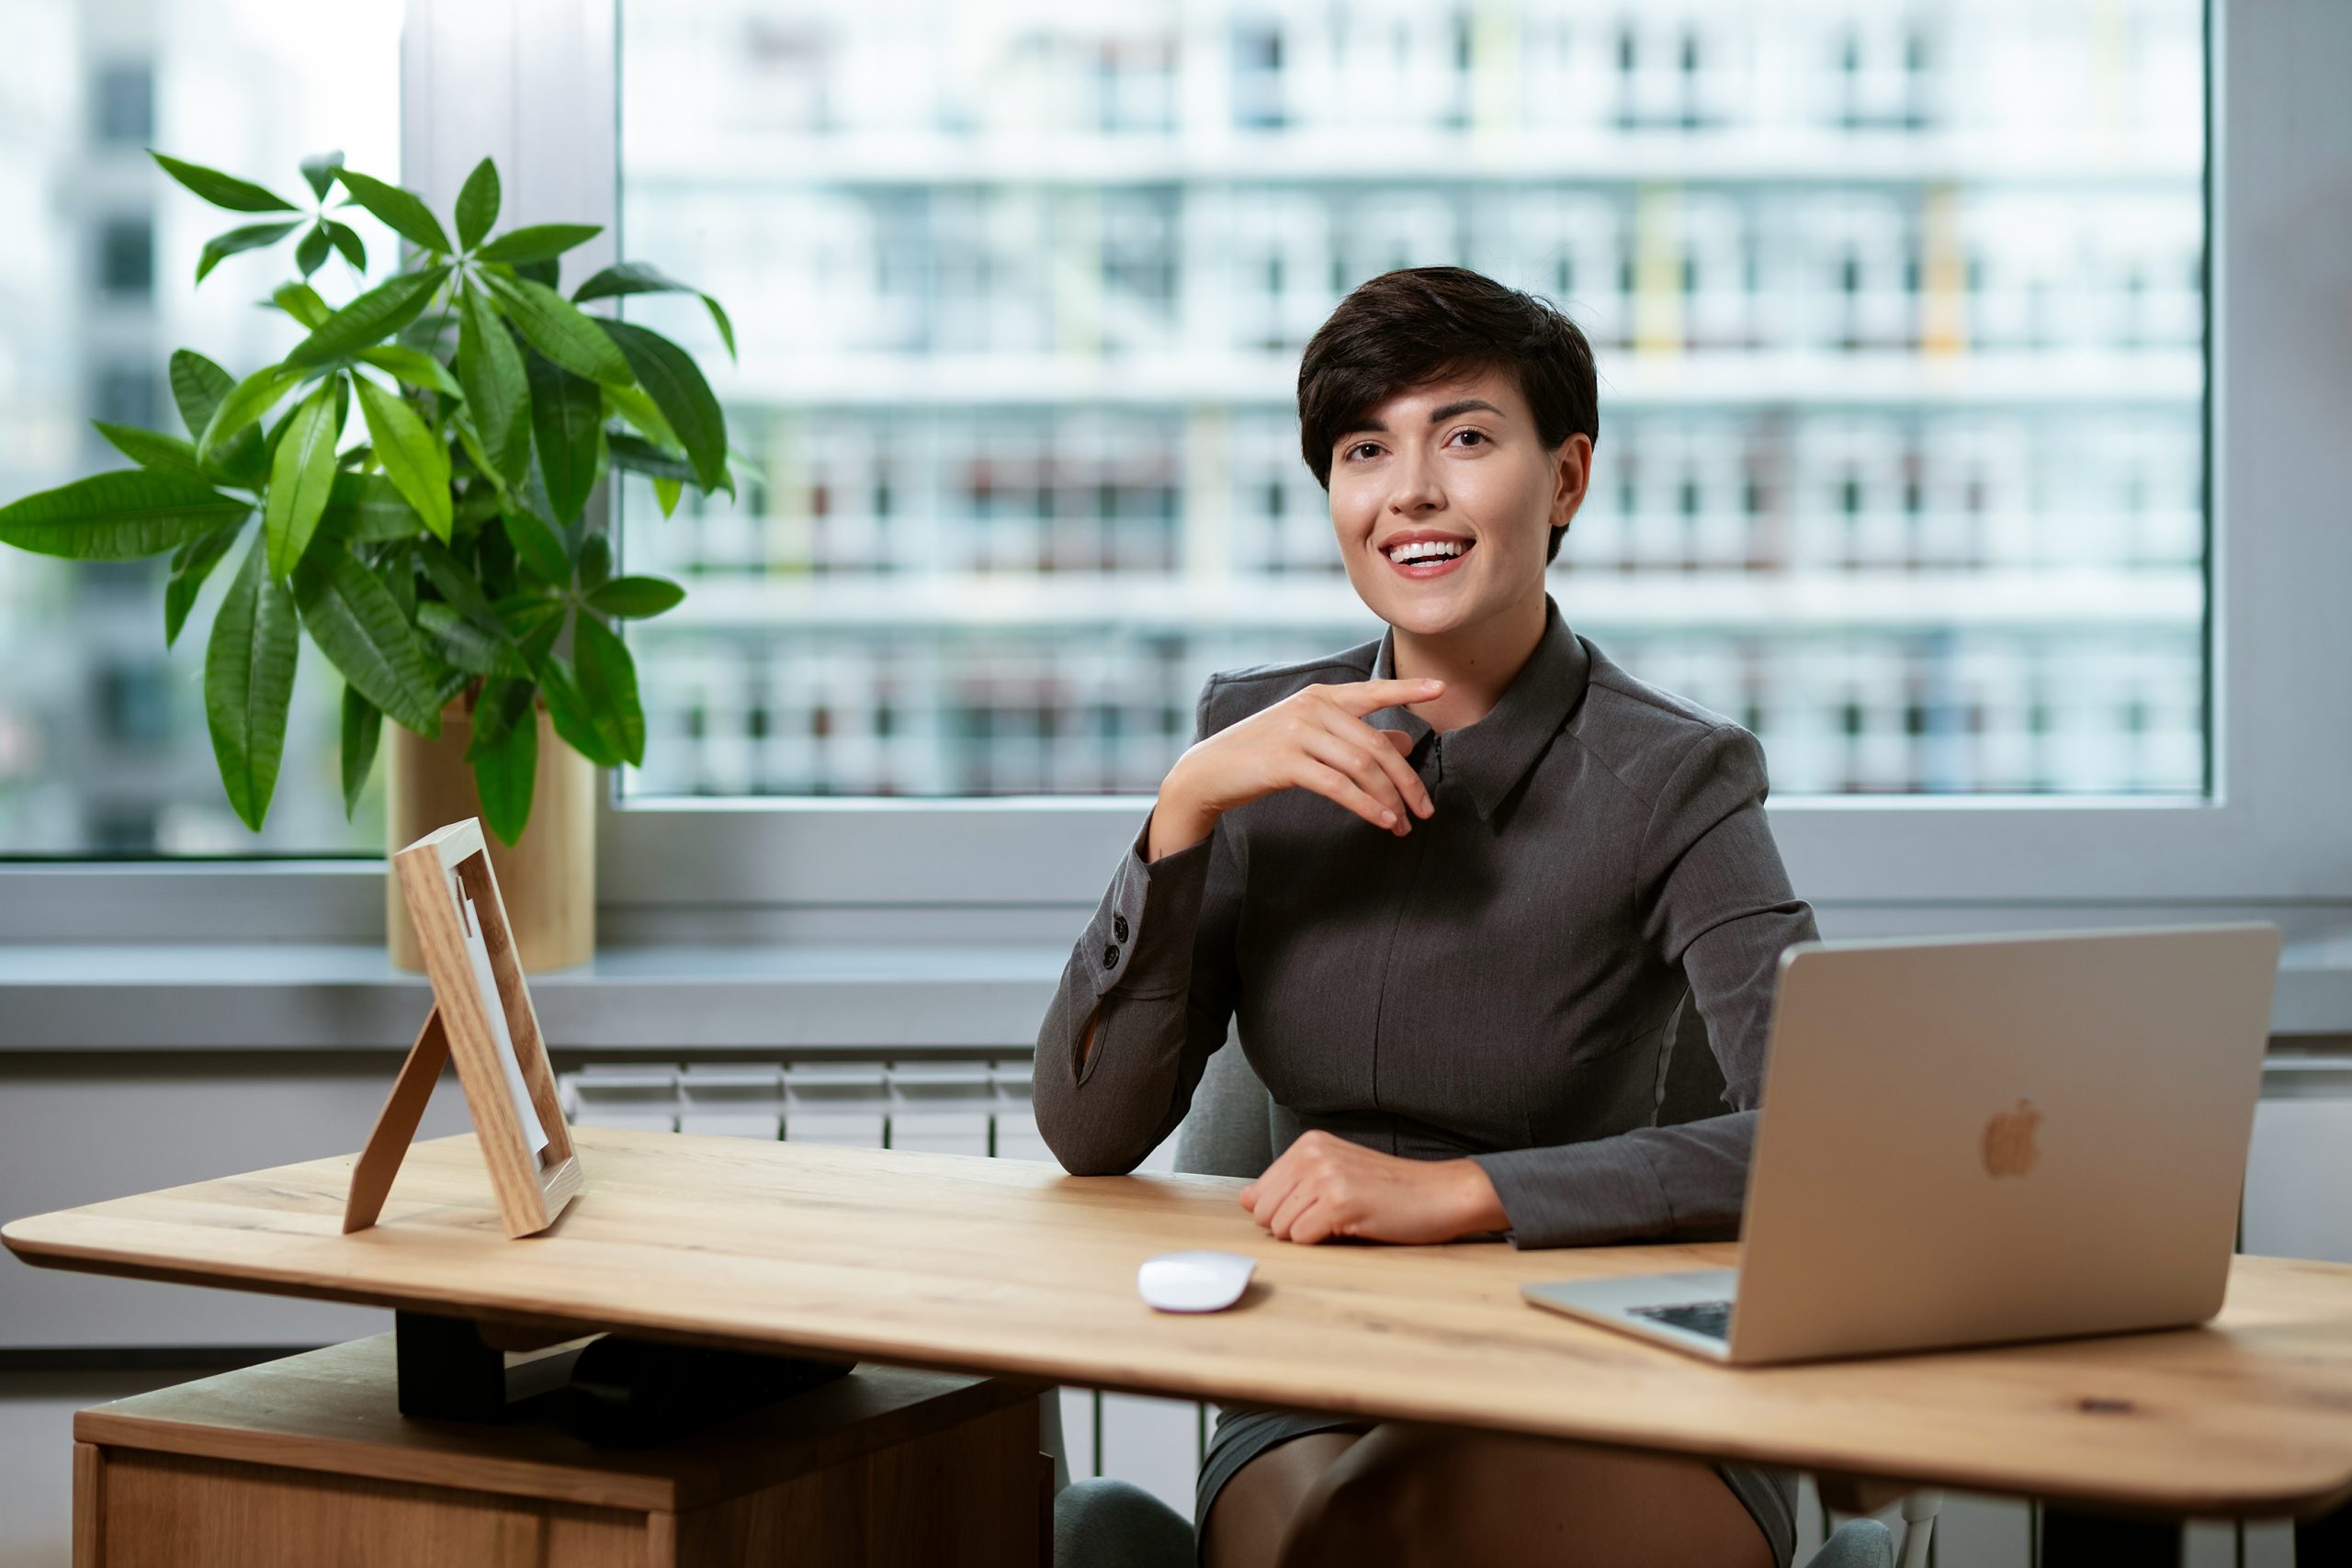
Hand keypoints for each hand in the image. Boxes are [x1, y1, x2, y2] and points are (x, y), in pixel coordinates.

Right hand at [1148, 678, 1445, 859]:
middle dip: (1407, 780)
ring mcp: (1298, 732)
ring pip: (1362, 766)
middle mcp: (1312, 707)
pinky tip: (1382, 821)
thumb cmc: (1263, 754)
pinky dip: (1366, 806)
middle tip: (1425, 808)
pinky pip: (1339, 786)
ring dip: (1389, 799)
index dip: (1408, 690)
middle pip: (1376, 743)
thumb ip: (1355, 737)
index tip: (1440, 689)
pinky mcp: (1286, 761)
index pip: (1373, 691)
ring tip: (1404, 823)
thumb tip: (1405, 744)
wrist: (1209, 771)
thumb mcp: (1310, 737)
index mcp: (1320, 696)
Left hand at [1239, 1129, 1506, 1244]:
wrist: (1441, 1194)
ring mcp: (1325, 1175)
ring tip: (1345, 1219)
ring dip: (1310, 1235)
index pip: (1257, 1194)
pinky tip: (1353, 1225)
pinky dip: (1323, 1242)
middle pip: (1264, 1213)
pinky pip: (1302, 1238)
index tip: (1318, 1208)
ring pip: (1280, 1228)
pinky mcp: (1340, 1201)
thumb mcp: (1334, 1177)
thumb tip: (1245, 1200)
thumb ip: (1288, 1186)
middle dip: (1292, 1226)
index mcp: (1308, 1143)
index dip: (1284, 1212)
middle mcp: (1312, 1153)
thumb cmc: (1390, 1191)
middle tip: (1333, 1217)